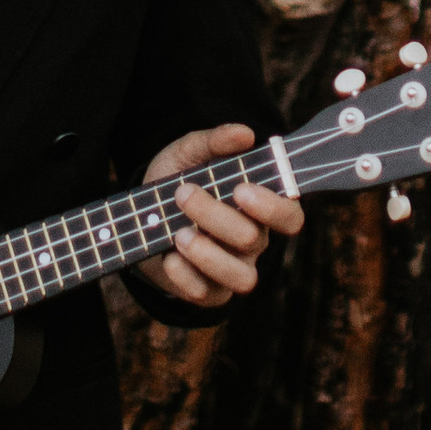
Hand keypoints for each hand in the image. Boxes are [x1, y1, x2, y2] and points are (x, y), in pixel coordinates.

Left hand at [134, 125, 302, 306]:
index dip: (272, 207)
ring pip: (242, 278)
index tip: (239, 189)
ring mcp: (234, 269)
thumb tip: (245, 134)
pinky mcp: (210, 292)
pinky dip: (185, 275)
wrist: (140, 216)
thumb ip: (214, 142)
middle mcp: (253, 242)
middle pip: (253, 239)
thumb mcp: (188, 153)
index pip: (290, 216)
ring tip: (179, 233)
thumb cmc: (178, 181)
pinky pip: (208, 295)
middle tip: (183, 194)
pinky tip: (168, 256)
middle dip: (214, 215)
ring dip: (207, 254)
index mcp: (259, 208)